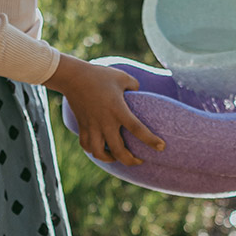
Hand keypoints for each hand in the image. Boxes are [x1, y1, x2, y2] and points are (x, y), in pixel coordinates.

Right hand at [48, 55, 165, 165]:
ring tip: (117, 157)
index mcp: (118, 109)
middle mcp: (105, 121)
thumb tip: (139, 93)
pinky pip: (86, 146)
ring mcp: (92, 126)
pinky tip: (100, 149)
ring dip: (110, 159)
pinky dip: (93, 151)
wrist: (73, 77)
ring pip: (99, 153)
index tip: (161, 147)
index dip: (150, 140)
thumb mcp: (122, 77)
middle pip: (119, 151)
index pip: (137, 129)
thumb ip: (134, 86)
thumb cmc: (100, 75)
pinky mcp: (82, 126)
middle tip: (140, 161)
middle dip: (131, 161)